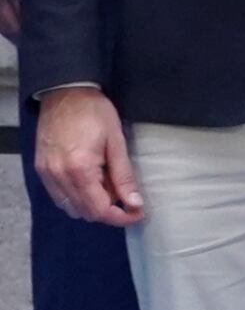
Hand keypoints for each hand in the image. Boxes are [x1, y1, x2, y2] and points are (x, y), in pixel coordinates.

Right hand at [31, 88, 136, 227]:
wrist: (65, 93)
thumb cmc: (94, 112)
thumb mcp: (117, 141)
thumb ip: (124, 175)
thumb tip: (134, 202)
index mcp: (79, 169)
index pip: (99, 209)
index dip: (121, 216)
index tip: (138, 212)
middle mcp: (58, 176)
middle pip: (84, 212)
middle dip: (108, 210)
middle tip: (127, 196)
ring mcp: (46, 173)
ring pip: (70, 207)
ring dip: (92, 204)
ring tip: (109, 185)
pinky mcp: (41, 169)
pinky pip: (58, 195)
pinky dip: (76, 196)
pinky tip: (92, 181)